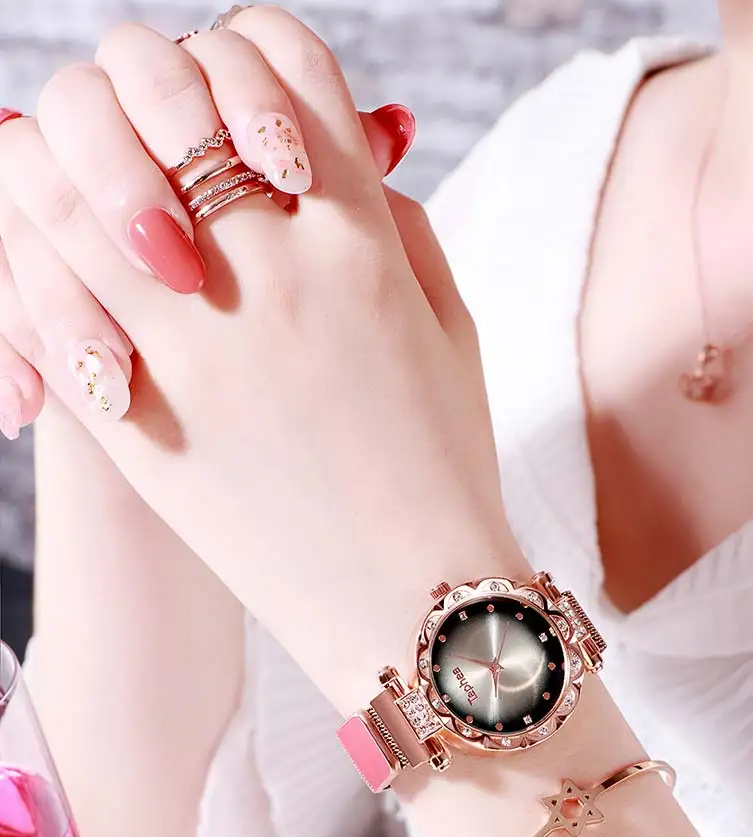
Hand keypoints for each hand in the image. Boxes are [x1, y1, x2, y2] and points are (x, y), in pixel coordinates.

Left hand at [0, 11, 523, 710]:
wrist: (413, 606)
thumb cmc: (444, 471)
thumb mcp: (454, 332)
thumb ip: (400, 227)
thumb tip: (346, 161)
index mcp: (363, 236)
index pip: (276, 52)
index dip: (247, 59)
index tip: (248, 116)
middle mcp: (272, 265)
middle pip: (151, 89)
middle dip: (142, 100)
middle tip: (158, 152)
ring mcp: (194, 337)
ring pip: (67, 179)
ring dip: (71, 171)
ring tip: (107, 217)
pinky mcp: (136, 412)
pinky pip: (43, 291)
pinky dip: (39, 269)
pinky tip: (79, 292)